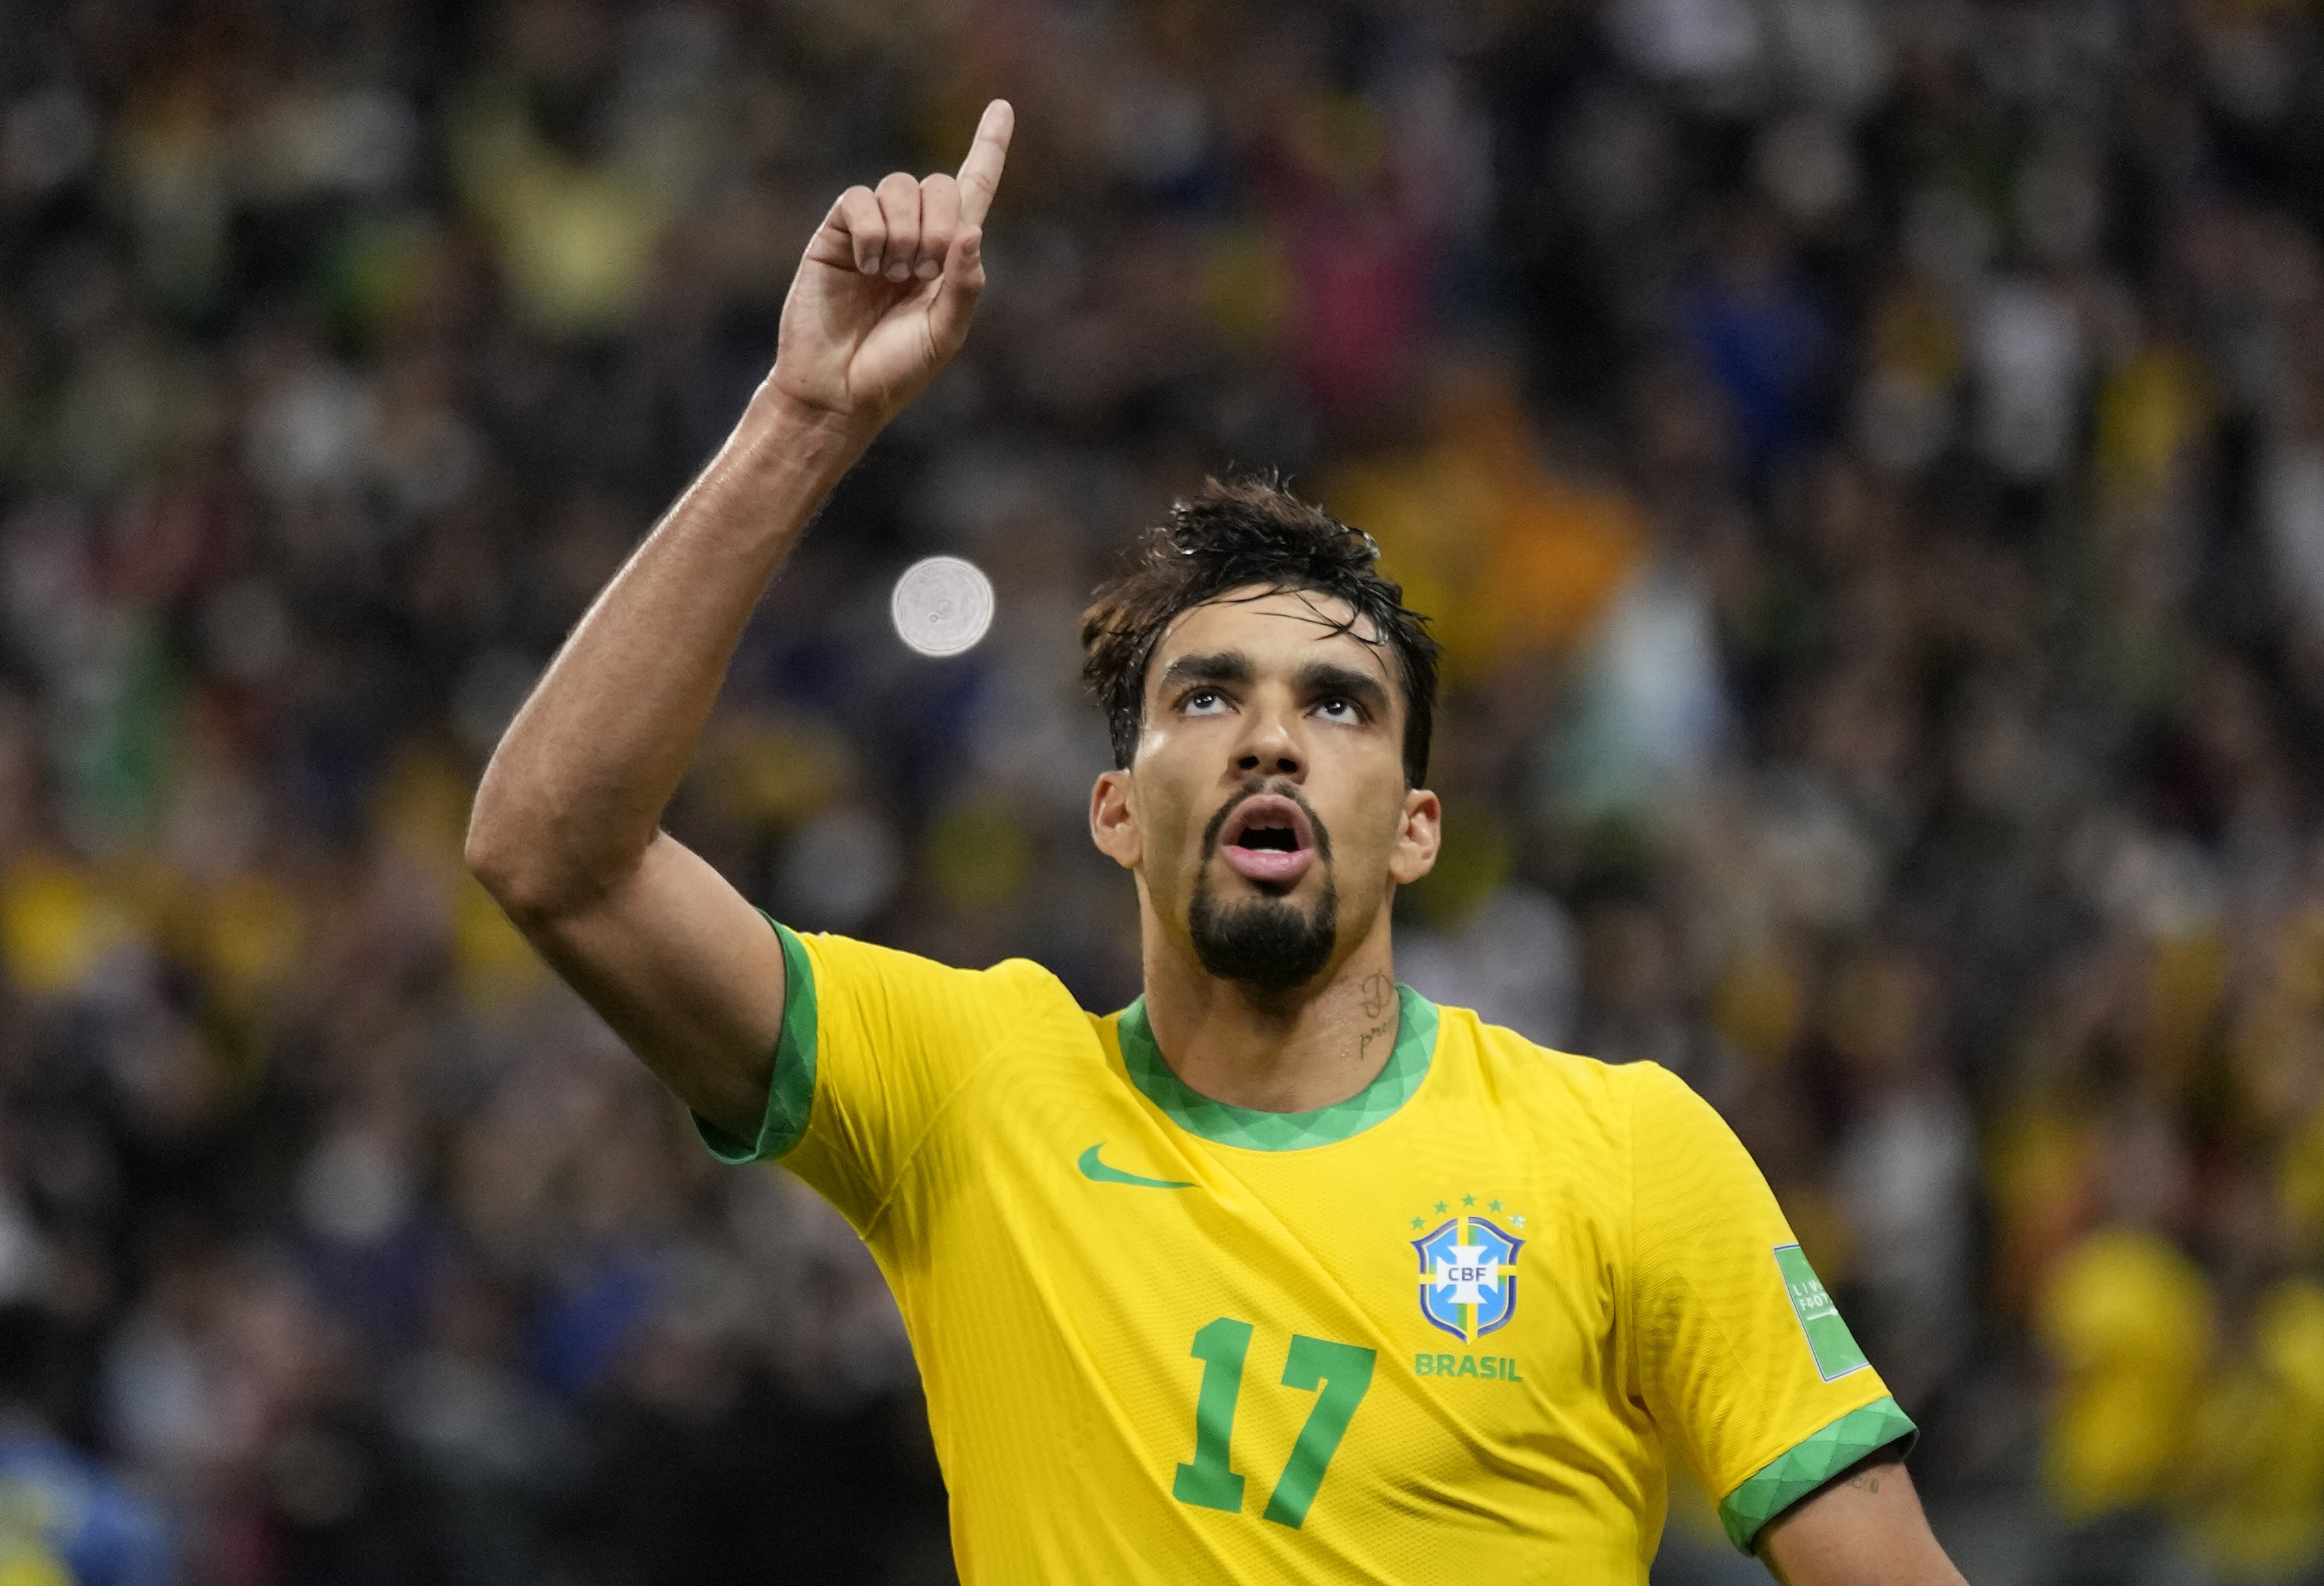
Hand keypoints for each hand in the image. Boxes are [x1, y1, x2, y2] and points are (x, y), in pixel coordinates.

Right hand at [766, 99, 1013, 431]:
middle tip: (924, 271)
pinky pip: (860, 200)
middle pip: (940, 184)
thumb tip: (972, 231)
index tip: (1002, 107)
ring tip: (892, 275)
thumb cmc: (893, 371)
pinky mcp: (835, 234)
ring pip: (901, 186)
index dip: (989, 149)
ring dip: (906, 231)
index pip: (973, 190)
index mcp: (947, 257)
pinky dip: (872, 231)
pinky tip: (868, 266)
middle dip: (942, 223)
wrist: (837, 390)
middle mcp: (911, 235)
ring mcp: (872, 232)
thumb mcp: (944, 334)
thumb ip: (965, 286)